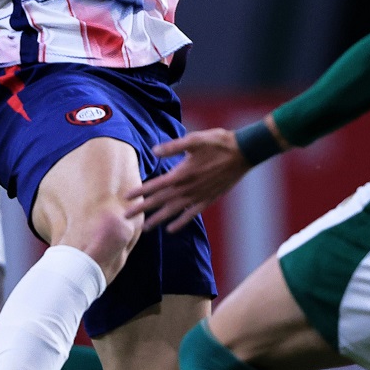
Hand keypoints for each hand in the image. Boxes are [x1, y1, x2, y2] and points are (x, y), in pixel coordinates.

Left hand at [125, 128, 250, 229]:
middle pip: (160, 201)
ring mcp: (199, 196)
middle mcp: (188, 188)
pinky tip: (172, 229)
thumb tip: (153, 151)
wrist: (244, 152)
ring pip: (173, 211)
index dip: (140, 191)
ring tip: (144, 228)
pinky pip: (191, 214)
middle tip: (126, 217)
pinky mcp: (209, 199)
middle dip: (142, 209)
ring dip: (158, 219)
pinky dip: (181, 222)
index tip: (126, 198)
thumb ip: (173, 147)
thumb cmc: (218, 143)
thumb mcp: (194, 139)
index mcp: (182, 173)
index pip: (155, 185)